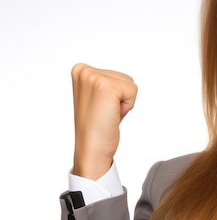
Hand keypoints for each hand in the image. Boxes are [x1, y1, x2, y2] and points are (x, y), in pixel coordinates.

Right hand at [71, 63, 137, 178]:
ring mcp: (93, 77)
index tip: (100, 108)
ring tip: (107, 113)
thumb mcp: (95, 97)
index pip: (116, 76)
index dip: (115, 95)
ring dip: (124, 103)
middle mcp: (84, 70)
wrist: (91, 149)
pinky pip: (133, 91)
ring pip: (130, 84)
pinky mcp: (106, 87)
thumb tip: (113, 78)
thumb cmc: (96, 127)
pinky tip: (112, 115)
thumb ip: (103, 83)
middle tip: (104, 112)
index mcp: (80, 70)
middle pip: (125, 78)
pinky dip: (128, 106)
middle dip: (120, 98)